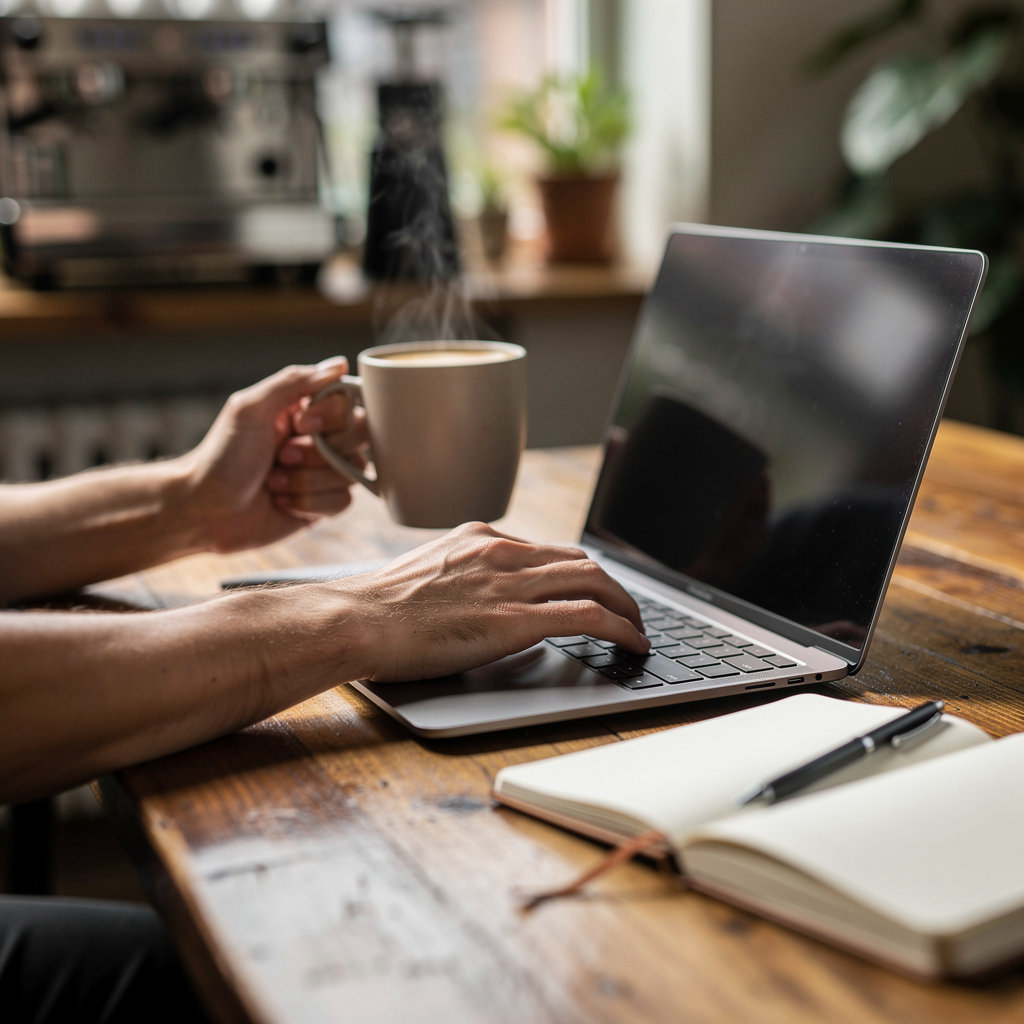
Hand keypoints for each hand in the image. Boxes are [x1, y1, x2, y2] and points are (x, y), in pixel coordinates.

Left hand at [182, 360, 365, 552]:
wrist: (205, 510)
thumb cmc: (222, 456)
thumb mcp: (250, 408)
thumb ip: (294, 381)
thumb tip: (340, 365)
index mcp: (303, 411)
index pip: (348, 402)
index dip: (331, 417)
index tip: (302, 425)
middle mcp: (319, 440)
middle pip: (359, 436)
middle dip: (318, 452)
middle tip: (282, 456)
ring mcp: (323, 473)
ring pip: (351, 472)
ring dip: (307, 480)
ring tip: (274, 482)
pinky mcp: (323, 505)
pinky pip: (343, 502)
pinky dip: (309, 503)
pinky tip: (282, 502)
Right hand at [339, 522, 649, 681]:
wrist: (355, 620)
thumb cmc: (375, 609)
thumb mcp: (423, 574)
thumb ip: (458, 577)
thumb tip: (476, 601)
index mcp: (479, 539)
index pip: (547, 550)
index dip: (578, 572)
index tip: (591, 590)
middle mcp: (501, 552)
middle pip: (580, 560)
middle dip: (613, 586)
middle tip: (627, 610)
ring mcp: (510, 583)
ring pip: (594, 581)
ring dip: (627, 605)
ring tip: (639, 629)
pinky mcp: (514, 619)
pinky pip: (588, 615)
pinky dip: (621, 627)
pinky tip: (633, 643)